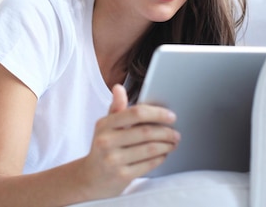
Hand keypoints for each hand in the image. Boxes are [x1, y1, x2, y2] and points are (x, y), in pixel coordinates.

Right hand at [80, 84, 179, 198]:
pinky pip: (149, 164)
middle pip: (146, 132)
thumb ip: (115, 108)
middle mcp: (106, 141)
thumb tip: (118, 88)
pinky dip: (160, 158)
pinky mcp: (121, 176)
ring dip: (167, 145)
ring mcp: (113, 160)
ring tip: (172, 143)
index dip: (157, 113)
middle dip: (166, 132)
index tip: (171, 116)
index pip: (135, 113)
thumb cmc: (102, 148)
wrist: (90, 178)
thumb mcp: (104, 127)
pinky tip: (163, 154)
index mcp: (104, 125)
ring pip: (150, 149)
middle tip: (176, 133)